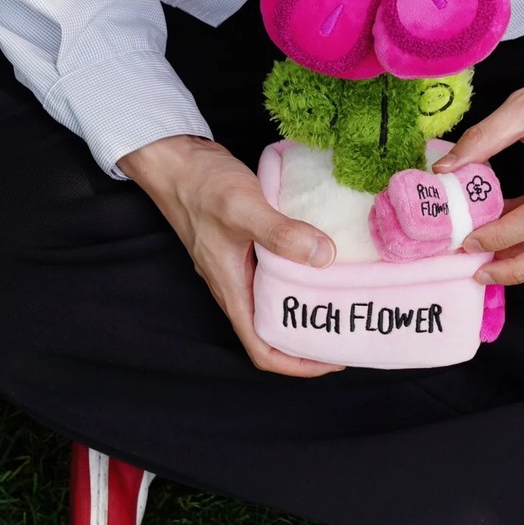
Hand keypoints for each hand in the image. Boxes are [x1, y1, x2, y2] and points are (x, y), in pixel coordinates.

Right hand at [117, 136, 341, 376]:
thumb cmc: (201, 185)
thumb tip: (323, 257)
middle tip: (347, 328)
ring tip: (342, 296)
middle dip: (309, 337)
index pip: (262, 349)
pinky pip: (276, 271)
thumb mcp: (242, 208)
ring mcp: (239, 264)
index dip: (297, 364)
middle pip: (273, 330)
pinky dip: (300, 272)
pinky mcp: (246, 243)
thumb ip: (280, 233)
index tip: (332, 359)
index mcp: (231, 289)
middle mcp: (235, 284)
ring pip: (276, 300)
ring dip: (306, 304)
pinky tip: (323, 256)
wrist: (175, 159)